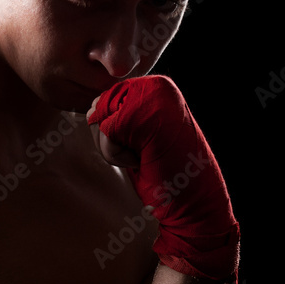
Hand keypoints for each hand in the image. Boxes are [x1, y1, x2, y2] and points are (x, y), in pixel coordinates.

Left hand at [87, 76, 239, 283]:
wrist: (193, 198)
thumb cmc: (165, 170)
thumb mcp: (139, 136)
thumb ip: (116, 116)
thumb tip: (91, 110)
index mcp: (157, 86)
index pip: (105, 101)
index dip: (114, 132)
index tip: (146, 143)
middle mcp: (156, 85)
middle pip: (98, 109)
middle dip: (111, 140)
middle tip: (146, 151)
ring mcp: (151, 97)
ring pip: (99, 122)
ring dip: (116, 149)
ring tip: (147, 154)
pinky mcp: (141, 114)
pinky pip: (104, 136)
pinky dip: (117, 156)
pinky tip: (145, 158)